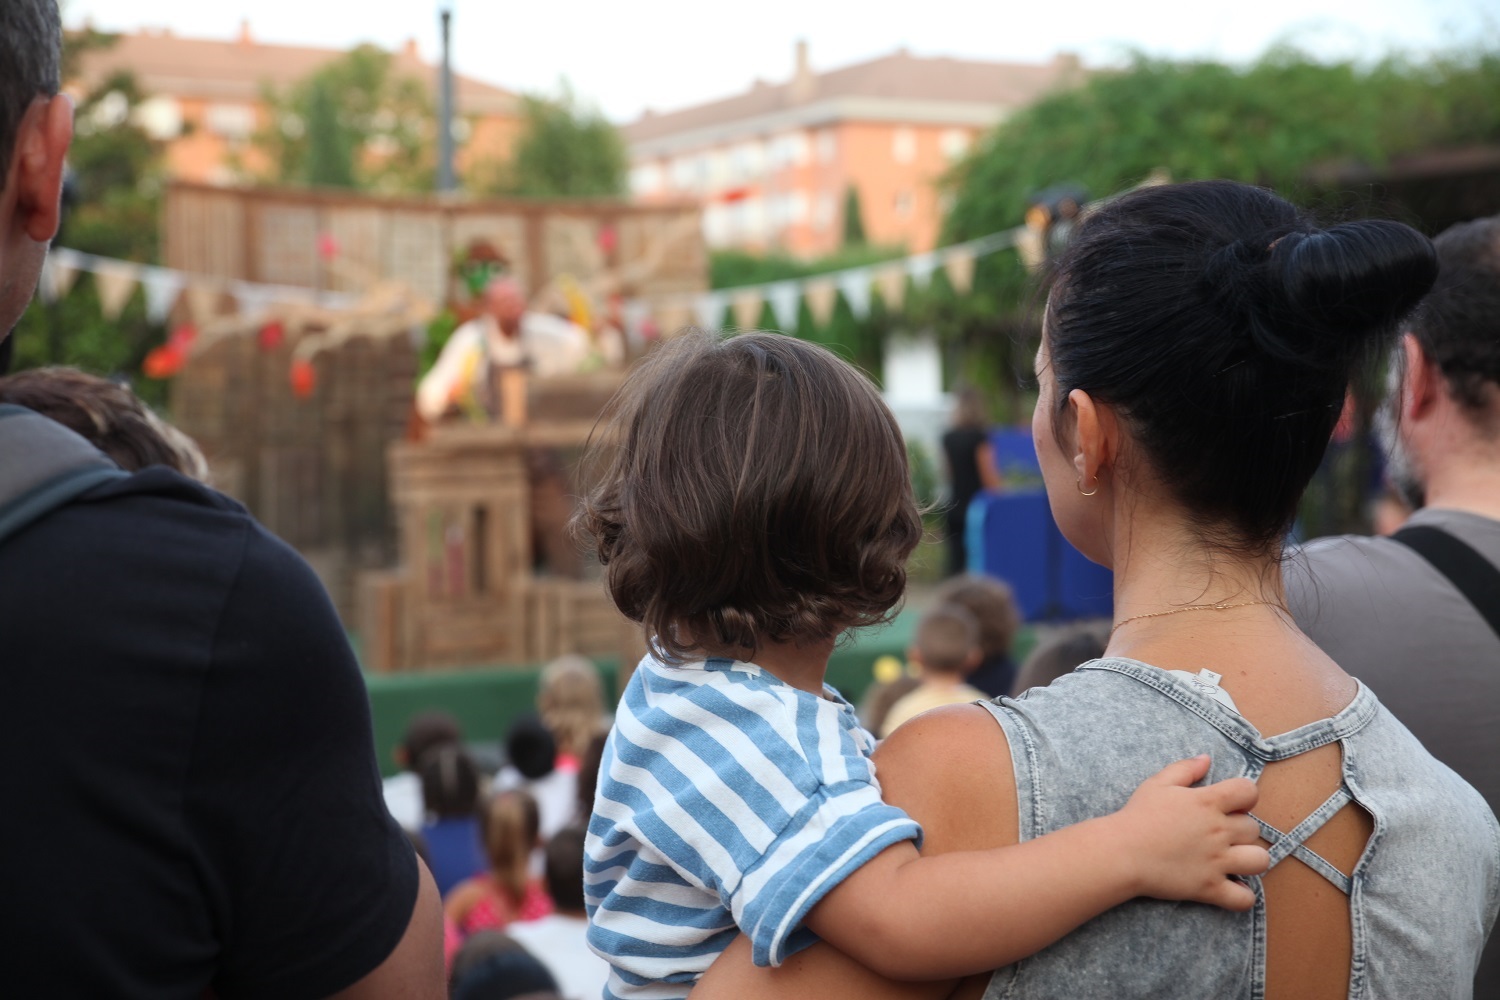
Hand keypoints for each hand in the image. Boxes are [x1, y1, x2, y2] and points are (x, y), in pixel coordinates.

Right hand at [1112, 755, 1267, 910]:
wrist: (1121, 852)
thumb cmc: (1137, 816)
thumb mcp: (1157, 783)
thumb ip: (1185, 768)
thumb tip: (1207, 759)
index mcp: (1208, 802)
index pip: (1249, 791)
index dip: (1244, 796)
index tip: (1231, 804)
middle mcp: (1219, 831)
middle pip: (1253, 828)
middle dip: (1241, 829)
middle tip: (1222, 834)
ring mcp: (1217, 862)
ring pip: (1259, 861)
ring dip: (1250, 860)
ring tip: (1235, 860)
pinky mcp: (1209, 888)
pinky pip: (1244, 899)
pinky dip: (1243, 896)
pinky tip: (1232, 887)